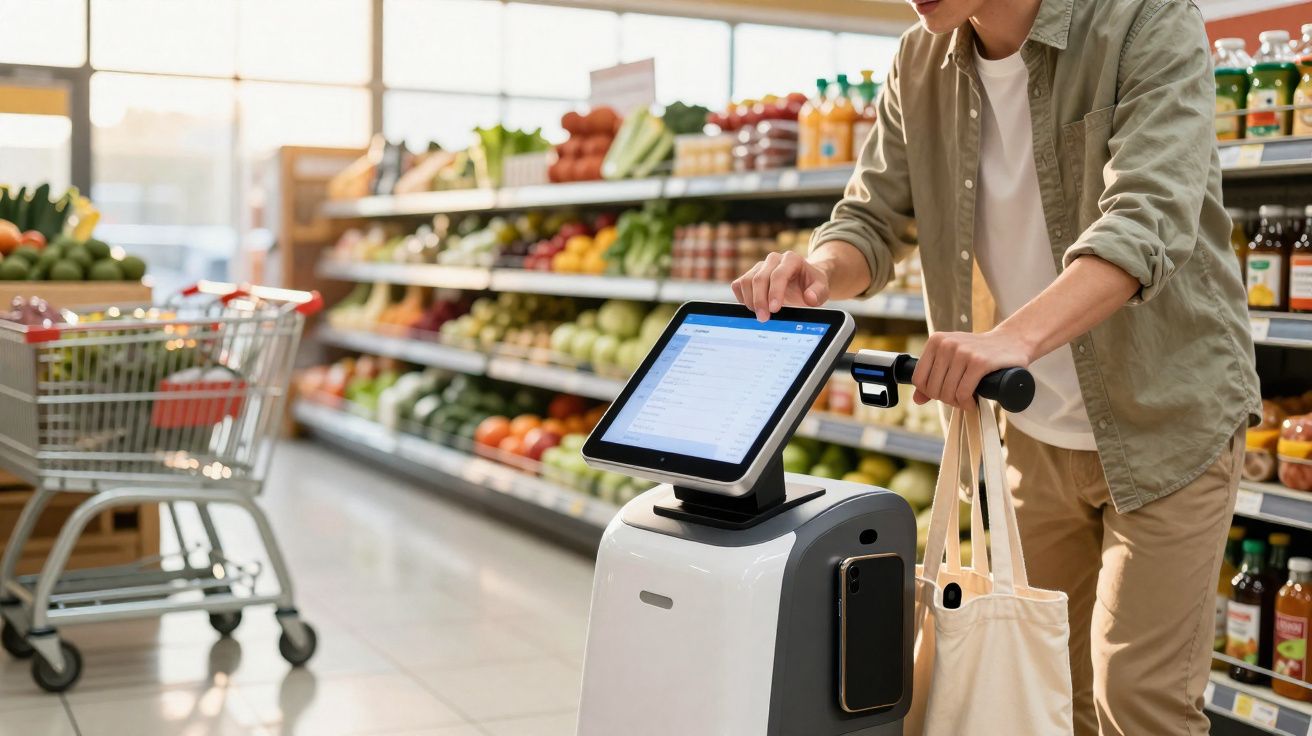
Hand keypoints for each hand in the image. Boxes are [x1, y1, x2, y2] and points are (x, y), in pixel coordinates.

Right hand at [731, 251, 830, 321]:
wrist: (803, 279)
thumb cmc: (811, 284)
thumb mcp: (822, 289)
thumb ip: (818, 293)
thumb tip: (809, 298)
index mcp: (791, 259)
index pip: (778, 274)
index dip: (775, 292)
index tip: (775, 309)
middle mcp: (774, 260)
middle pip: (759, 278)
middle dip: (760, 300)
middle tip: (764, 318)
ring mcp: (760, 266)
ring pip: (746, 281)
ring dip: (750, 301)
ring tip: (760, 315)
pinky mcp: (750, 274)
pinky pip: (738, 284)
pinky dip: (742, 298)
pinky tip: (753, 308)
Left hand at [911, 328, 1034, 409]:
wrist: (1012, 341)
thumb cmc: (979, 352)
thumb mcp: (952, 358)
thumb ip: (933, 376)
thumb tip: (917, 400)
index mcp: (935, 341)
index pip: (919, 379)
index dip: (930, 393)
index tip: (944, 393)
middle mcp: (946, 344)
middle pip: (933, 388)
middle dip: (946, 399)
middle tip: (960, 398)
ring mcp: (963, 352)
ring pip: (948, 392)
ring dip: (958, 403)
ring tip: (967, 400)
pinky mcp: (979, 362)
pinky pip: (963, 392)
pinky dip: (967, 403)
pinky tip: (973, 402)